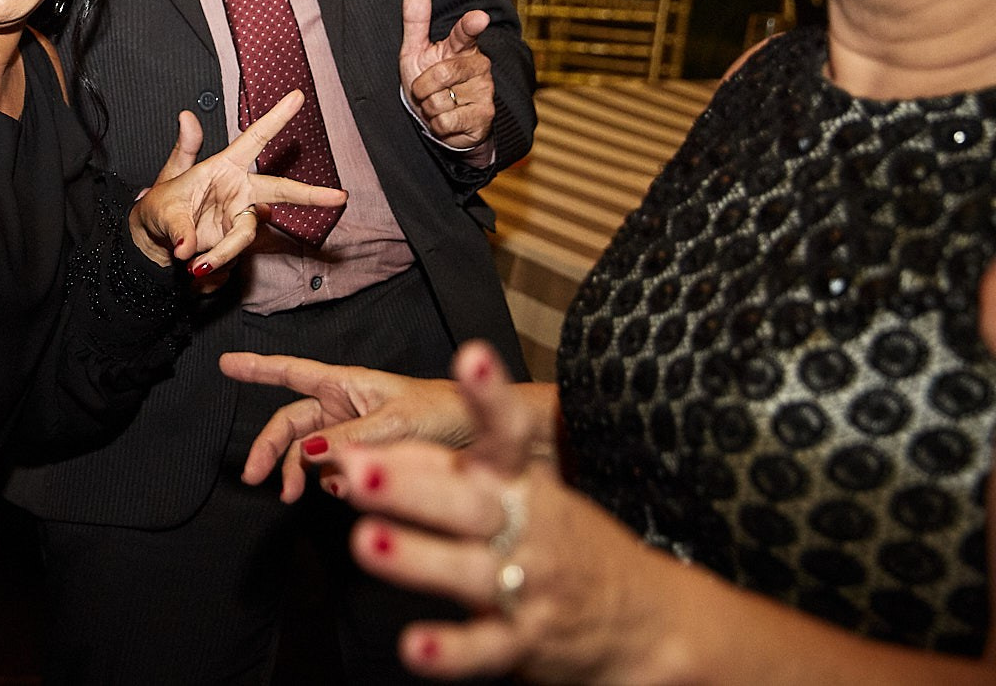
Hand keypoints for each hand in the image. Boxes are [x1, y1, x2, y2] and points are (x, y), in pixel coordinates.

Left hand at [129, 91, 345, 275]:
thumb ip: (181, 153)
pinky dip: (215, 262)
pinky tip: (197, 267)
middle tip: (340, 197)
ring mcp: (240, 217)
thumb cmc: (163, 205)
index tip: (297, 96)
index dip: (276, 118)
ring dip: (224, 251)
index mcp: (225, 166)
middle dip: (310, 195)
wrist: (155, 241)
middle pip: (279, 190)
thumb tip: (187, 117)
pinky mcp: (234, 242)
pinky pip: (233, 254)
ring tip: (196, 265)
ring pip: (247, 233)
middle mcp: (239, 190)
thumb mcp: (167, 179)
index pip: (254, 139)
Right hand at [220, 352, 468, 501]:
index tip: (225, 365)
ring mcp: (351, 433)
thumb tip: (308, 454)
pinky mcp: (365, 458)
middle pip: (290, 424)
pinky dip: (331, 483)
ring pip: (309, 454)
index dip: (257, 369)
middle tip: (254, 477)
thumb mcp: (396, 422)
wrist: (483, 436)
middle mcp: (343, 406)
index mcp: (345, 384)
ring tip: (302, 494)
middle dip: (269, 449)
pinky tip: (343, 491)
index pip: (291, 373)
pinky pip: (333, 472)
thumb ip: (350, 438)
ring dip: (302, 474)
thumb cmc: (443, 411)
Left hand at [331, 342, 664, 682]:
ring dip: (417, 558)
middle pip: (468, 502)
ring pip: (470, 571)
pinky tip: (414, 647)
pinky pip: (484, 648)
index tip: (471, 356)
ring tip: (367, 543)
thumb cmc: (563, 543)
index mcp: (521, 485)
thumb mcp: (521, 495)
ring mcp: (529, 586)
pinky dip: (449, 650)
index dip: (489, 397)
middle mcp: (525, 529)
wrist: (648, 620)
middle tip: (359, 467)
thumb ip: (452, 472)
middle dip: (413, 485)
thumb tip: (377, 448)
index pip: (505, 433)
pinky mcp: (526, 642)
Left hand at [399, 0, 494, 149]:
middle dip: (422, 87)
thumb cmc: (428, 80)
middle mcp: (478, 64)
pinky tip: (448, 120)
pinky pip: (446, 121)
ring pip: (441, 101)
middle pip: (441, 73)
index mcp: (461, 46)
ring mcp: (484, 90)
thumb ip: (416, 21)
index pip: (465, 32)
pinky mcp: (485, 115)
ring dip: (430, 108)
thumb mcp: (416, 52)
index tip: (479, 18)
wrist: (442, 121)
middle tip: (426, 90)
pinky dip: (438, 125)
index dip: (471, 25)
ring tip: (439, 104)